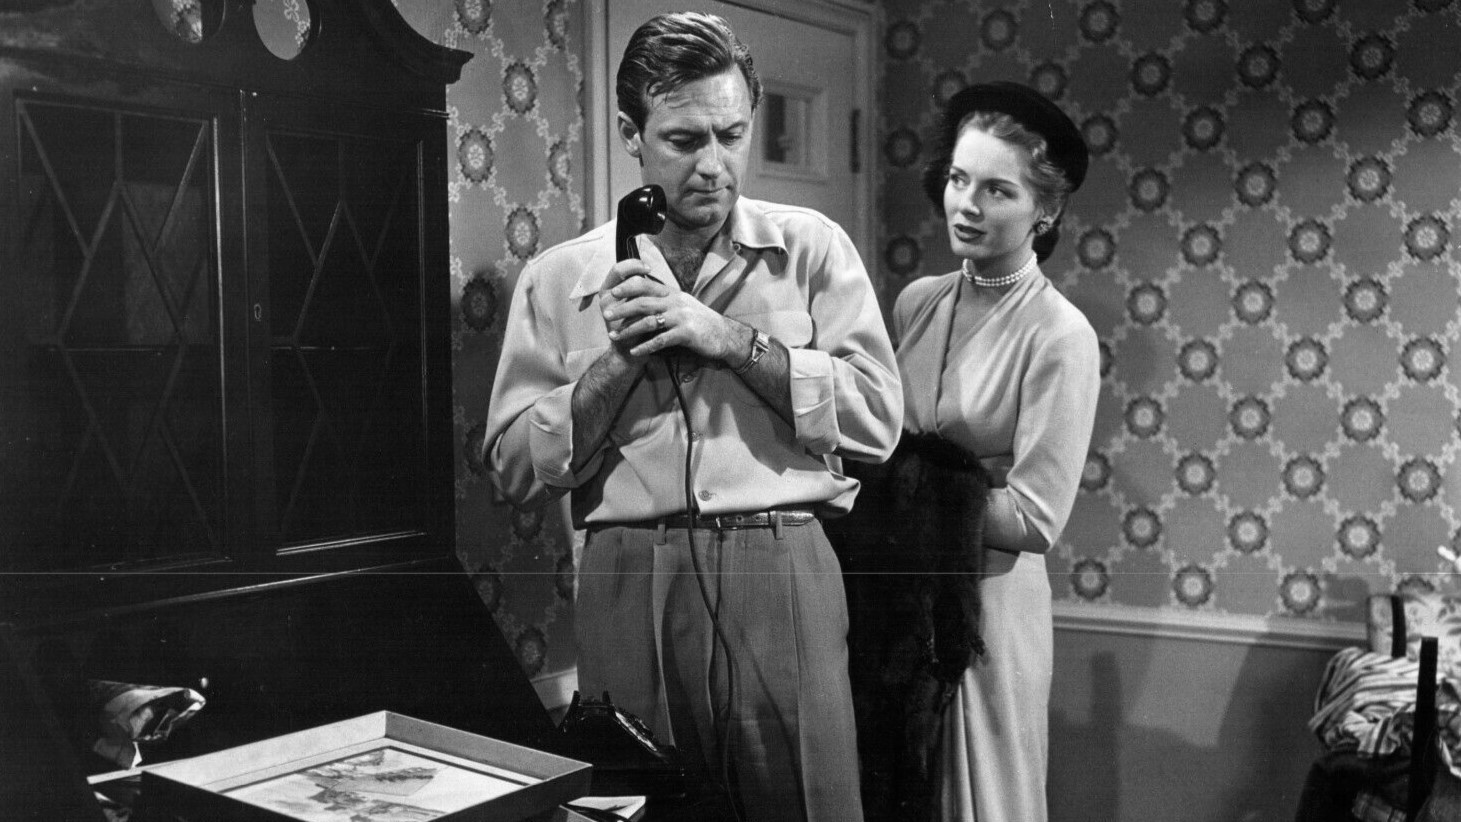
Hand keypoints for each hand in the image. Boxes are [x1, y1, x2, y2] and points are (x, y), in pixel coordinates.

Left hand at [601, 267, 747, 363]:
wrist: (725, 335)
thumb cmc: (702, 322)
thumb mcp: (684, 305)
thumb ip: (666, 301)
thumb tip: (646, 299)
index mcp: (674, 293)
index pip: (647, 285)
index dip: (629, 286)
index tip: (613, 291)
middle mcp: (676, 302)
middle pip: (644, 301)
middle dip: (623, 308)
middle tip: (607, 314)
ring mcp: (682, 317)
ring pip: (649, 321)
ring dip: (629, 329)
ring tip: (615, 336)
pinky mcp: (686, 334)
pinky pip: (661, 340)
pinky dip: (645, 346)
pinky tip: (635, 351)